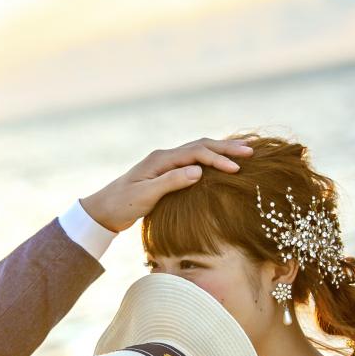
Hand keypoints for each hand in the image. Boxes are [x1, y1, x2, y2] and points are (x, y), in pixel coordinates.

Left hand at [80, 138, 254, 232]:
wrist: (103, 211)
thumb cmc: (122, 205)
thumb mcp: (145, 196)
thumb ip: (171, 182)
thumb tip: (199, 171)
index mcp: (160, 159)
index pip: (196, 152)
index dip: (218, 159)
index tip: (236, 169)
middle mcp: (164, 157)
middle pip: (200, 145)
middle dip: (226, 147)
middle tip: (251, 151)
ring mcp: (165, 163)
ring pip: (198, 150)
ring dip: (221, 150)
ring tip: (244, 150)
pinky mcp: (166, 172)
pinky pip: (194, 159)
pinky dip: (211, 158)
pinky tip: (222, 162)